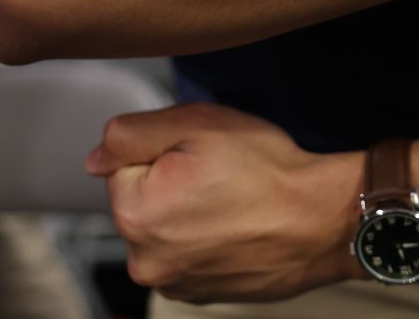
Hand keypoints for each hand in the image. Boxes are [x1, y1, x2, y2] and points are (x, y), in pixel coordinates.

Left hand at [85, 103, 365, 302]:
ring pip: (166, 230)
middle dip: (172, 184)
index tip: (200, 155)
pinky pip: (189, 255)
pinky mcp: (201, 294)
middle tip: (220, 175)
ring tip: (234, 201)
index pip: (123, 166)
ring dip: (189, 214)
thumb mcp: (197, 124)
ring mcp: (175, 282)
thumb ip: (131, 134)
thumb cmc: (268, 171)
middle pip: (143, 201)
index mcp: (135, 213)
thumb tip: (96, 157)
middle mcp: (145, 259)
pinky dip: (207, 240)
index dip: (164, 151)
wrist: (323, 220)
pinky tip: (239, 226)